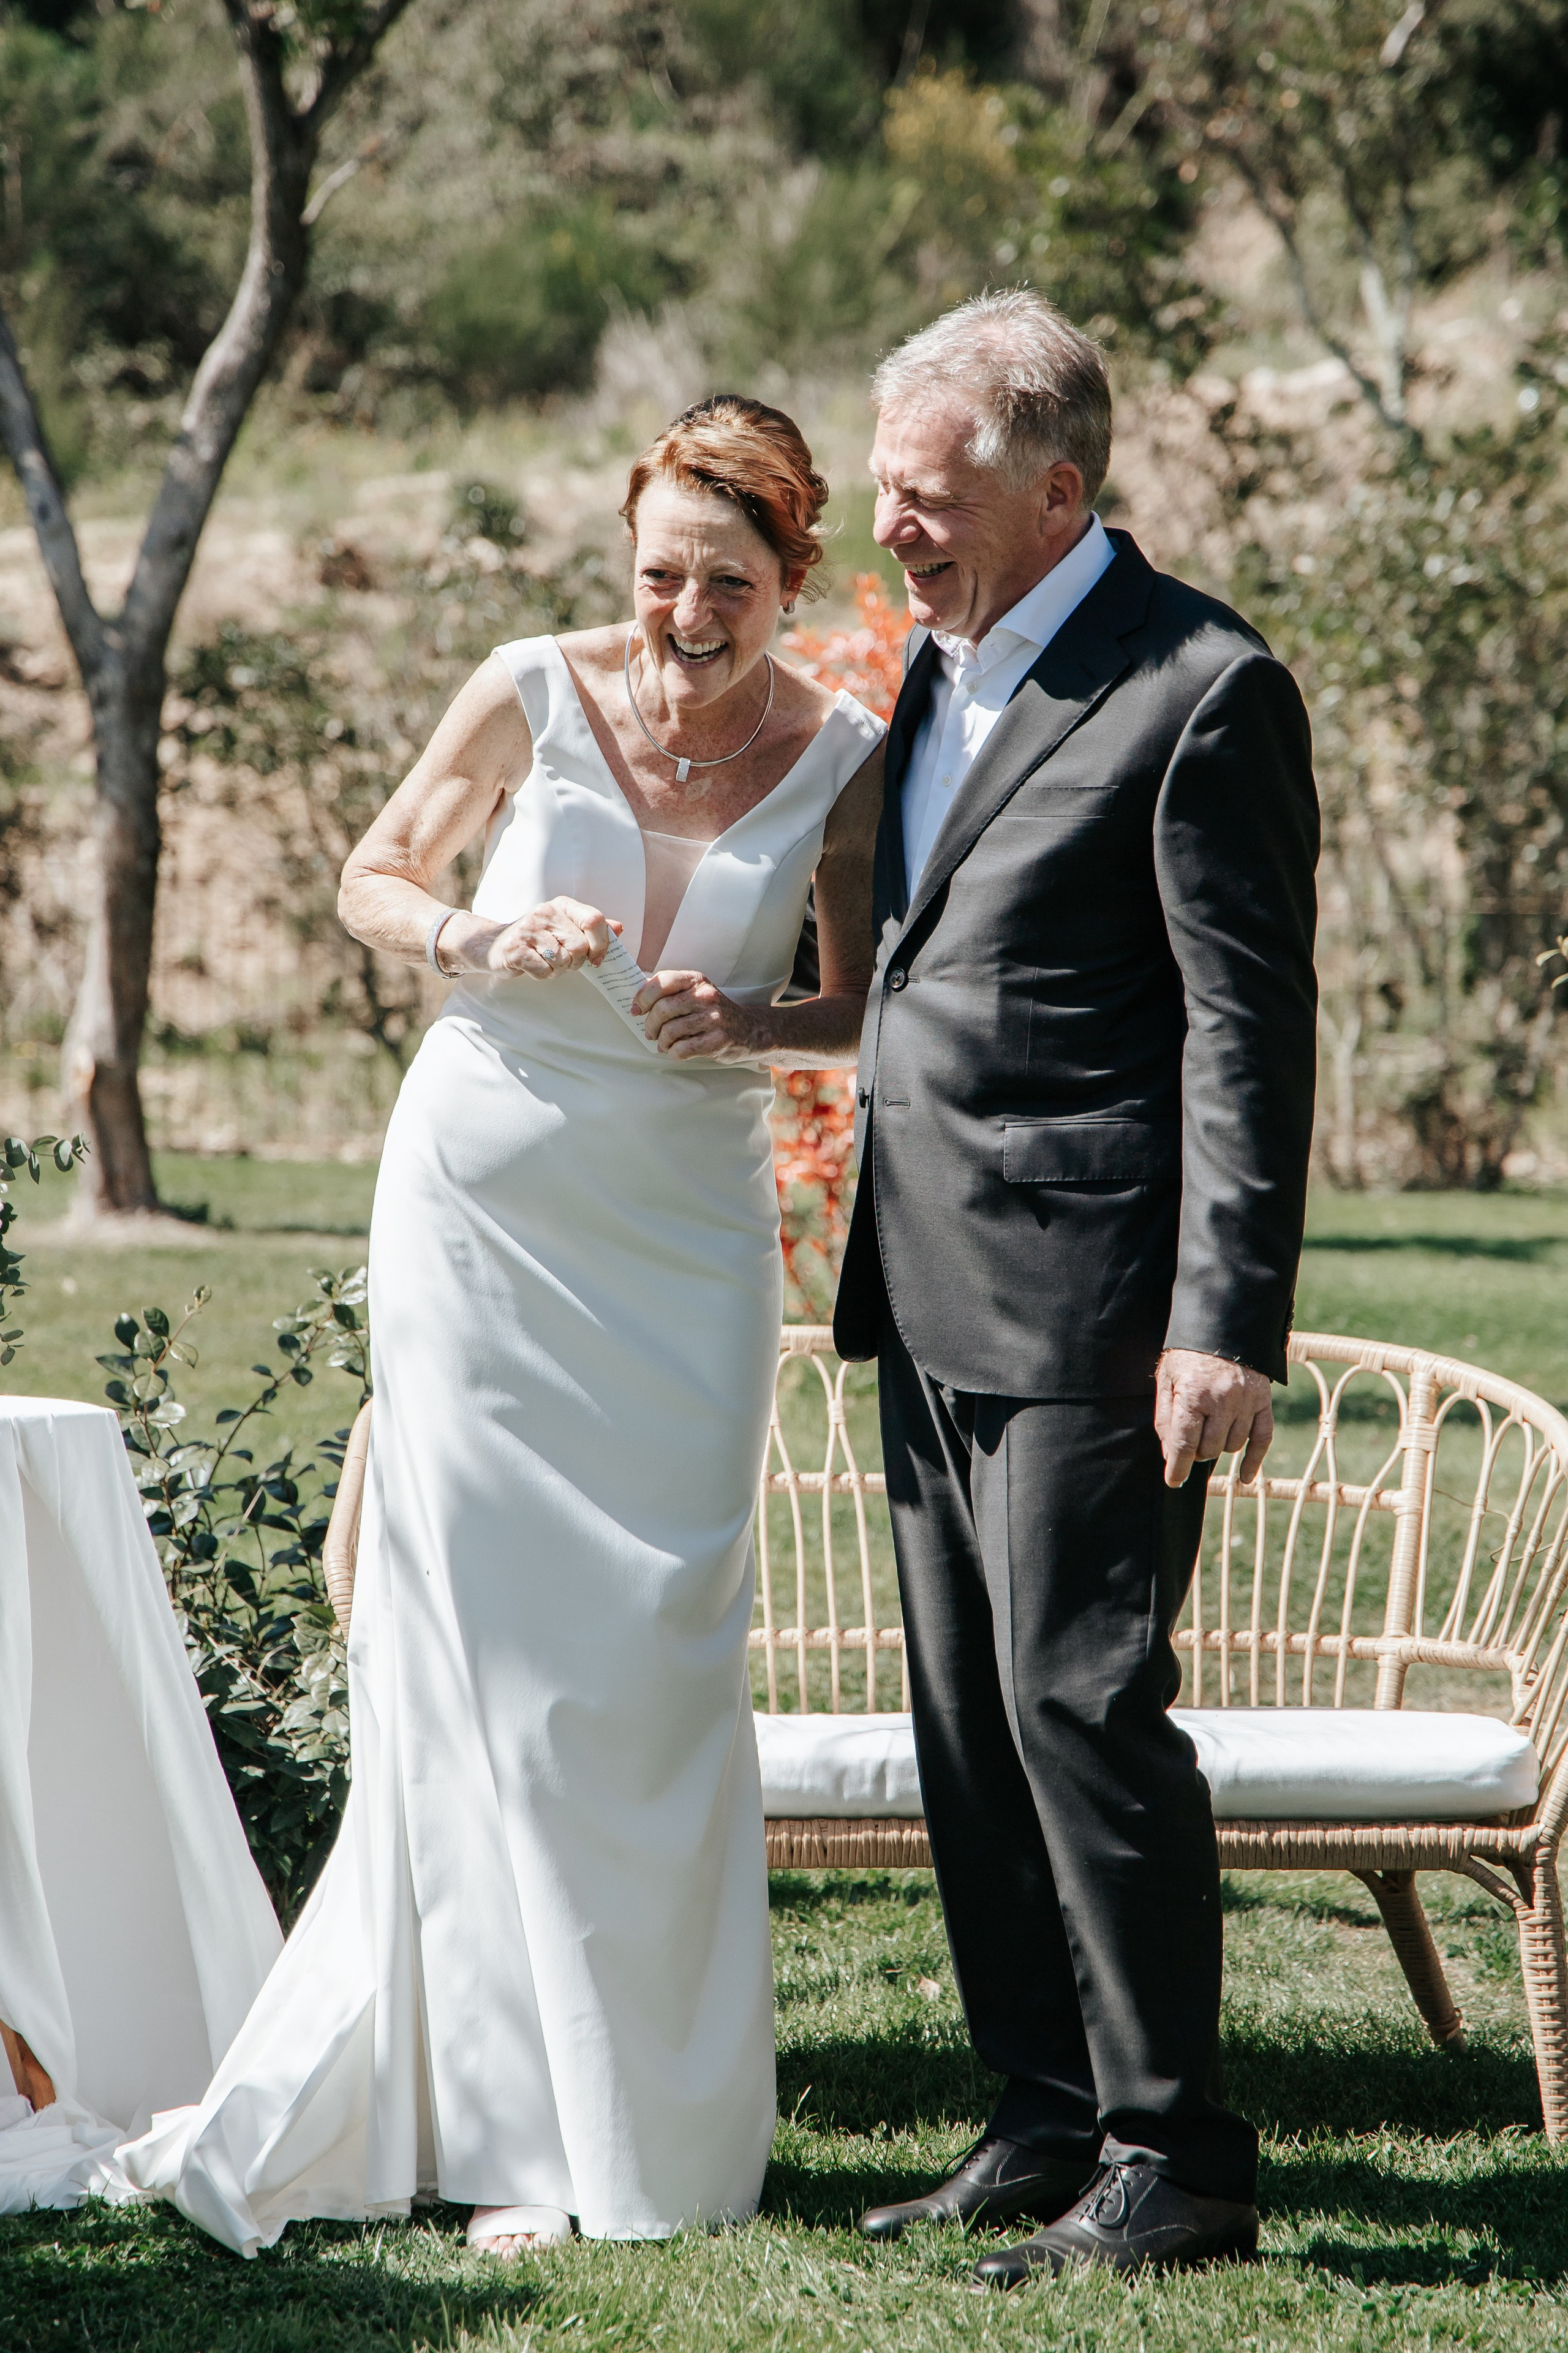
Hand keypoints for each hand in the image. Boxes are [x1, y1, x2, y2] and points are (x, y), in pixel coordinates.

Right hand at [472, 897, 618, 979]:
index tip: (596, 959)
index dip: (601, 944)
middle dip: (576, 962)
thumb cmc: (537, 939)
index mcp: (562, 905)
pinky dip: (543, 975)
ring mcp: (528, 929)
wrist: (494, 944)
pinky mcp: (515, 948)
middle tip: (563, 961)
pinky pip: (544, 971)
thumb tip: (619, 928)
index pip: (594, 920)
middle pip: (580, 947)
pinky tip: (533, 966)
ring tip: (546, 962)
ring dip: (558, 970)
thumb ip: (593, 929)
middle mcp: (545, 912)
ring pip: (563, 961)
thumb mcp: (565, 928)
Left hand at [631, 970, 766, 1062]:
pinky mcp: (717, 1041)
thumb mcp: (697, 992)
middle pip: (662, 1009)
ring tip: (663, 1043)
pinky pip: (682, 1049)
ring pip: (670, 1031)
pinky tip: (675, 1051)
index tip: (636, 1009)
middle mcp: (706, 996)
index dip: (643, 997)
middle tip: (650, 1032)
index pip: (662, 982)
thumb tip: (638, 1005)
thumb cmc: (714, 1012)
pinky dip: (673, 1053)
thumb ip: (671, 993)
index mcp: (697, 981)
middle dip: (650, 1024)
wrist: (749, 1030)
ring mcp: (714, 1019)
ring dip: (661, 1041)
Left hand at [1154, 1349, 1273, 1490]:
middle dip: (1196, 1451)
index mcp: (1193, 1394)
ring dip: (1219, 1447)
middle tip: (1190, 1441)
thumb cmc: (1188, 1354)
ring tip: (1209, 1432)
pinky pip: (1263, 1438)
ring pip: (1233, 1445)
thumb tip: (1168, 1452)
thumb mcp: (1166, 1378)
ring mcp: (1246, 1401)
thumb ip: (1165, 1417)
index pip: (1184, 1443)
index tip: (1173, 1481)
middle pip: (1209, 1448)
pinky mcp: (1263, 1400)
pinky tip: (1245, 1476)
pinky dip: (1254, 1459)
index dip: (1177, 1467)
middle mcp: (1222, 1400)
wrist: (1223, 1324)